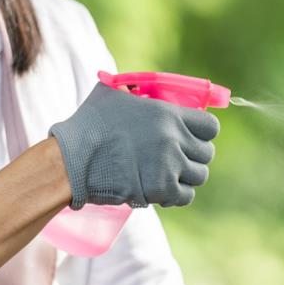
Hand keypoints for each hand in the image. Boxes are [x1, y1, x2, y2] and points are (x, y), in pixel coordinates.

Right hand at [49, 83, 218, 208]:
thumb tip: (139, 88)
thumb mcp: (113, 96)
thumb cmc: (88, 126)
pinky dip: (177, 195)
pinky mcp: (162, 189)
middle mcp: (174, 139)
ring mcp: (170, 165)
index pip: (210, 127)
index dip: (204, 133)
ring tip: (169, 174)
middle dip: (194, 156)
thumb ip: (134, 92)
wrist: (72, 160)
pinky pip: (187, 196)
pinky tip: (164, 190)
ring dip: (186, 176)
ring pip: (199, 175)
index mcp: (168, 114)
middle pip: (206, 153)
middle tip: (177, 159)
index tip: (194, 137)